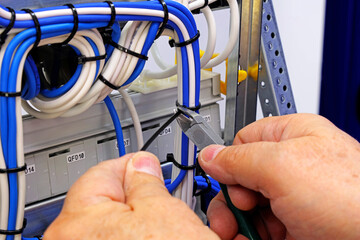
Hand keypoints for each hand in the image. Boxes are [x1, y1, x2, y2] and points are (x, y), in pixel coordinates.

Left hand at [44, 152, 218, 239]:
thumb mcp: (164, 214)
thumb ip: (146, 182)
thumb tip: (140, 164)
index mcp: (76, 223)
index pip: (101, 173)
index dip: (132, 166)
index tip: (151, 167)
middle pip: (108, 204)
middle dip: (141, 198)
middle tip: (167, 203)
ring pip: (118, 228)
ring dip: (146, 223)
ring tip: (171, 233)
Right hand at [199, 114, 359, 239]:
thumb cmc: (352, 199)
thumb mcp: (283, 167)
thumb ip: (240, 158)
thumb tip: (209, 155)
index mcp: (291, 137)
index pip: (242, 141)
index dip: (229, 162)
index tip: (223, 181)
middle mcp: (292, 166)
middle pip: (241, 177)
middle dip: (231, 198)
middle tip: (230, 215)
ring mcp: (293, 198)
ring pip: (247, 206)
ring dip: (236, 221)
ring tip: (237, 233)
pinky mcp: (295, 226)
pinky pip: (259, 227)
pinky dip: (249, 235)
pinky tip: (249, 239)